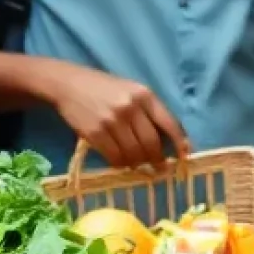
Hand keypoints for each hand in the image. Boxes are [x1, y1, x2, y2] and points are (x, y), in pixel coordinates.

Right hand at [45, 62, 186, 169]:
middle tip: (160, 169)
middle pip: (151, 143)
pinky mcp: (94, 133)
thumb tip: (168, 139)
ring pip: (133, 153)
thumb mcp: (132, 91)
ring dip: (138, 163)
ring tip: (138, 164)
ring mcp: (112, 121)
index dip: (180, 143)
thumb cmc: (104, 88)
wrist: (69, 84)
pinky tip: (121, 161)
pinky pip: (114, 157)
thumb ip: (149, 111)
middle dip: (158, 160)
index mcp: (144, 95)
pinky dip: (120, 164)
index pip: (169, 123)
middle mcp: (131, 107)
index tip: (184, 157)